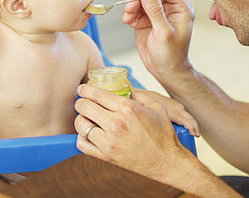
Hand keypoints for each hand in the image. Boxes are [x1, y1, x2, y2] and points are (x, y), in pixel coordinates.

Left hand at [74, 84, 195, 179]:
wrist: (167, 162)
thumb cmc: (163, 134)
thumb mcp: (155, 106)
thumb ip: (137, 93)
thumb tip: (122, 86)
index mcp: (127, 108)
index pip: (95, 93)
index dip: (85, 89)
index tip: (82, 89)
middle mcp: (116, 124)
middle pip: (84, 106)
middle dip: (81, 102)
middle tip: (84, 103)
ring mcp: (109, 142)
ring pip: (81, 124)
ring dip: (81, 119)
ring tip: (87, 118)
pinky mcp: (106, 156)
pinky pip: (82, 144)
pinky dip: (82, 137)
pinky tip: (89, 133)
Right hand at [121, 0, 193, 79]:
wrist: (165, 70)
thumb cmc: (171, 55)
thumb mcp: (163, 33)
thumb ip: (155, 11)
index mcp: (181, 8)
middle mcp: (170, 9)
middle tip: (129, 8)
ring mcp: (158, 14)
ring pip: (142, 1)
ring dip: (132, 7)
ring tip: (128, 18)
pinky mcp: (147, 20)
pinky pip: (136, 10)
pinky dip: (130, 14)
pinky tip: (129, 22)